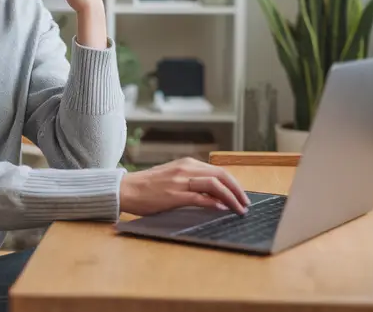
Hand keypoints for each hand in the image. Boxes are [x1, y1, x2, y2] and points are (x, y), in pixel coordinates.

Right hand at [119, 157, 251, 215]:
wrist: (126, 189)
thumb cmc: (148, 186)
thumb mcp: (173, 176)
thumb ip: (192, 181)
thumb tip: (213, 195)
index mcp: (187, 163)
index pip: (219, 170)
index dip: (234, 183)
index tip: (242, 195)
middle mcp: (186, 168)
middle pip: (221, 175)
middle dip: (238, 190)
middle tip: (246, 203)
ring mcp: (180, 181)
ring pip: (214, 184)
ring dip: (231, 197)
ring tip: (239, 209)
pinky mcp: (174, 195)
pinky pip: (200, 197)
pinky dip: (214, 203)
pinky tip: (222, 209)